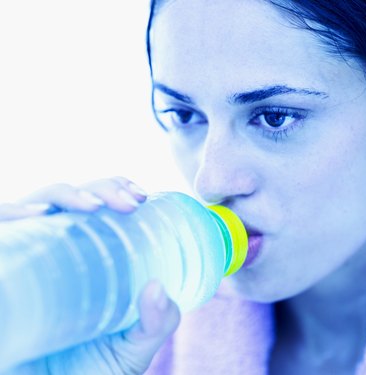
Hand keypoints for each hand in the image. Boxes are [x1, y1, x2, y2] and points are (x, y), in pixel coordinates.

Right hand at [2, 177, 180, 374]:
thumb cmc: (85, 373)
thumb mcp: (129, 349)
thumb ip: (155, 324)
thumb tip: (160, 289)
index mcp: (88, 256)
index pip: (99, 206)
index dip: (117, 189)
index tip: (141, 197)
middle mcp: (57, 249)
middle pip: (75, 198)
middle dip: (103, 188)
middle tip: (130, 204)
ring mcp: (28, 255)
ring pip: (40, 203)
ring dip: (67, 194)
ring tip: (94, 208)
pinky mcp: (4, 266)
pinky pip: (0, 228)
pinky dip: (13, 213)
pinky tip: (38, 215)